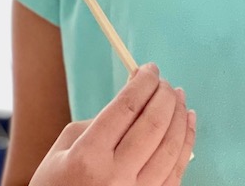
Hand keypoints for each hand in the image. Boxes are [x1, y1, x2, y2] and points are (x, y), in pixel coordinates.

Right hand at [30, 63, 195, 185]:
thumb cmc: (57, 185)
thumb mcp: (62, 149)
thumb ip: (98, 121)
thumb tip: (135, 96)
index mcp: (88, 157)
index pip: (126, 107)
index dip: (143, 83)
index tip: (149, 69)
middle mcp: (116, 176)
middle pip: (153, 123)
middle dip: (163, 95)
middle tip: (163, 82)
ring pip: (171, 145)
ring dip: (179, 114)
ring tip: (178, 96)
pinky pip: (178, 168)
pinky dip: (187, 140)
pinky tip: (187, 121)